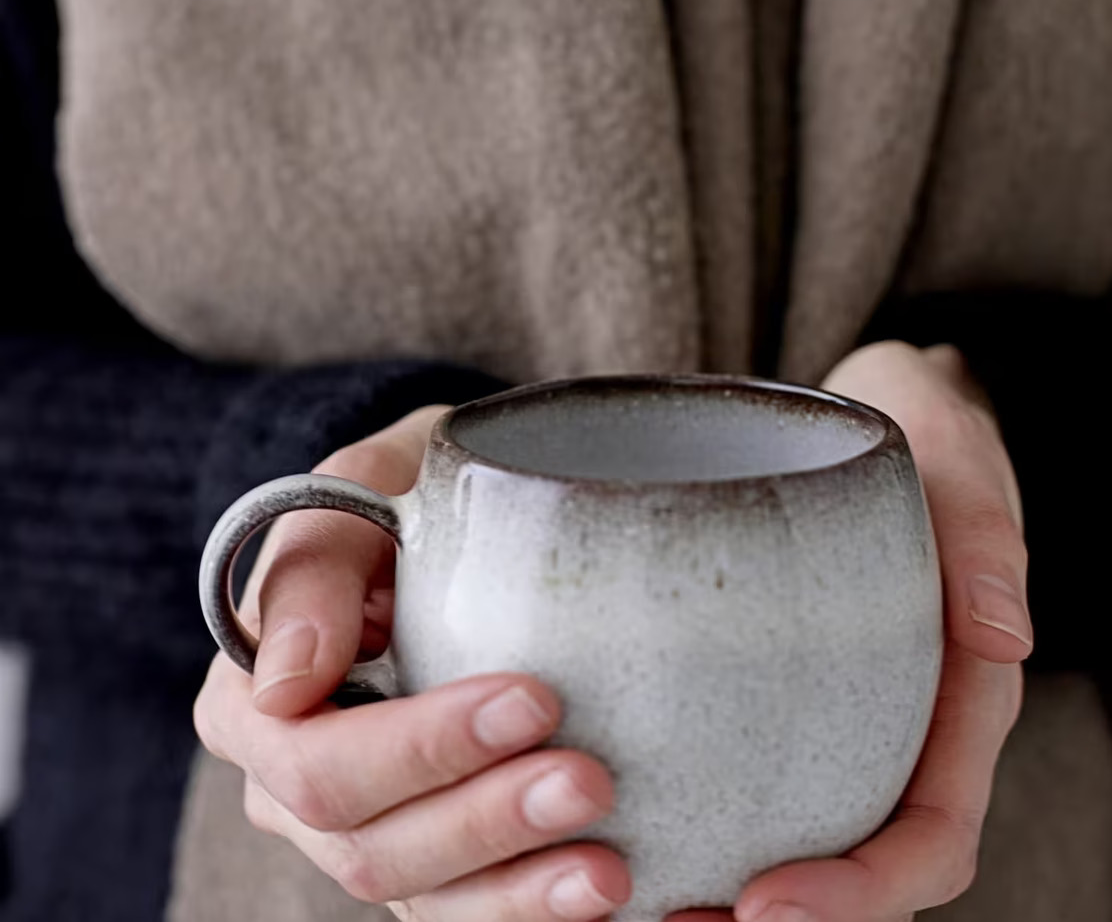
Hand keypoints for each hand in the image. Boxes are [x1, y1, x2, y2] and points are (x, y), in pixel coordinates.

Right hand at [194, 405, 631, 920]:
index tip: (531, 699)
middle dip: (484, 819)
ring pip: (417, 896)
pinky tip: (600, 891)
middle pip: (367, 845)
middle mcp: (290, 779)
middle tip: (590, 778)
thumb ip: (314, 558)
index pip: (315, 759)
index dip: (419, 748)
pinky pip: (463, 910)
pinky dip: (528, 910)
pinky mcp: (426, 853)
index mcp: (255, 694)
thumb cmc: (405, 490)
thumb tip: (287, 681)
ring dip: (516, 887)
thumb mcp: (364, 480)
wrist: (452, 516)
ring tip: (610, 865)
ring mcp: (358, 825)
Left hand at [673, 341, 1029, 921]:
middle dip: (789, 915)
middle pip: (861, 859)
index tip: (765, 905)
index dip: (863, 890)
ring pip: (806, 826)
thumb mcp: (959, 459)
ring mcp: (846, 705)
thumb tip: (1003, 636)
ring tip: (645, 903)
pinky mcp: (786, 676)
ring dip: (733, 881)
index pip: (931, 831)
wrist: (883, 412)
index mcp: (959, 696)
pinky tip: (633, 809)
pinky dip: (708, 807)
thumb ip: (986, 534)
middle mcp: (902, 719)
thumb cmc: (925, 434)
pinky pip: (757, 760)